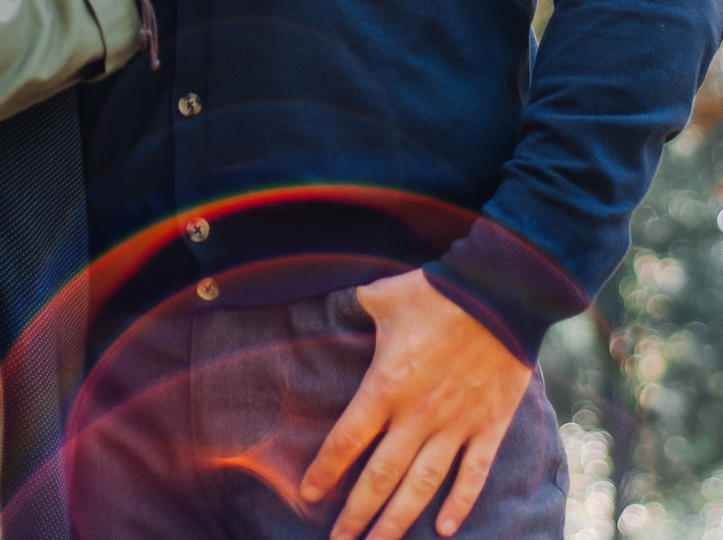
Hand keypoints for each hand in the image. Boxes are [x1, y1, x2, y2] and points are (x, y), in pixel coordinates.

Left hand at [300, 270, 531, 539]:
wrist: (498, 292)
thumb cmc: (436, 291)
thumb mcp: (383, 294)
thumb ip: (355, 305)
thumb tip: (335, 303)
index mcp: (386, 385)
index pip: (346, 440)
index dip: (325, 471)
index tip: (309, 495)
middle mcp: (417, 415)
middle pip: (380, 477)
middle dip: (356, 514)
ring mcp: (455, 425)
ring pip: (421, 486)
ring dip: (398, 520)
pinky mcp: (488, 426)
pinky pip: (472, 475)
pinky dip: (459, 504)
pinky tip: (444, 529)